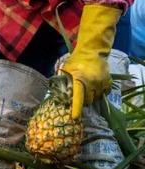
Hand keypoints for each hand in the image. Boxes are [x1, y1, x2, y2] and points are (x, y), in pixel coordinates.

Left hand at [60, 4, 120, 118]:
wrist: (92, 51)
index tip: (75, 117)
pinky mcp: (108, 83)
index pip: (78, 97)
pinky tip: (94, 86)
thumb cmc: (76, 60)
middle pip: (87, 101)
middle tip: (78, 95)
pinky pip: (103, 93)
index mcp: (80, 80)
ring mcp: (101, 83)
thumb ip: (64, 80)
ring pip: (95, 98)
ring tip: (86, 88)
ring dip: (90, 96)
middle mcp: (92, 83)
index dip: (76, 108)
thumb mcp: (66, 68)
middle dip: (82, 101)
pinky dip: (98, 93)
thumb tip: (59, 93)